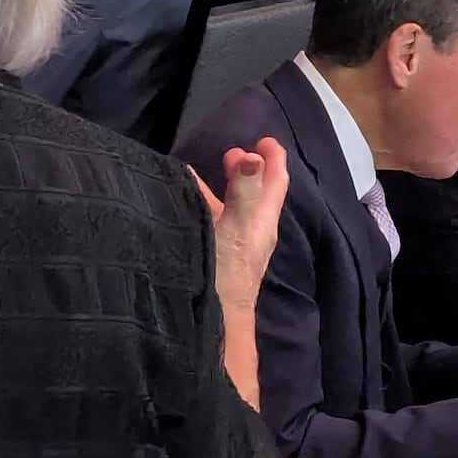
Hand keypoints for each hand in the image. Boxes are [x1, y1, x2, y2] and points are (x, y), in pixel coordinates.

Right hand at [190, 137, 289, 313]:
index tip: (265, 138)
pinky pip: (211, 220)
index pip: (275, 183)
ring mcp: (233, 243)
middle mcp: (252, 230)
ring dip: (221, 186)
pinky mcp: (215, 253)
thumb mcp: (237, 226)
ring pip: (230, 206)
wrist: (214, 319)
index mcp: (262, 221)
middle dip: (246, 169)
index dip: (273, 159)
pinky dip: (200, 204)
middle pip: (254, 192)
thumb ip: (244, 191)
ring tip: (201, 169)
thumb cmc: (228, 271)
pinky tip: (182, 203)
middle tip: (231, 151)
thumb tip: (254, 156)